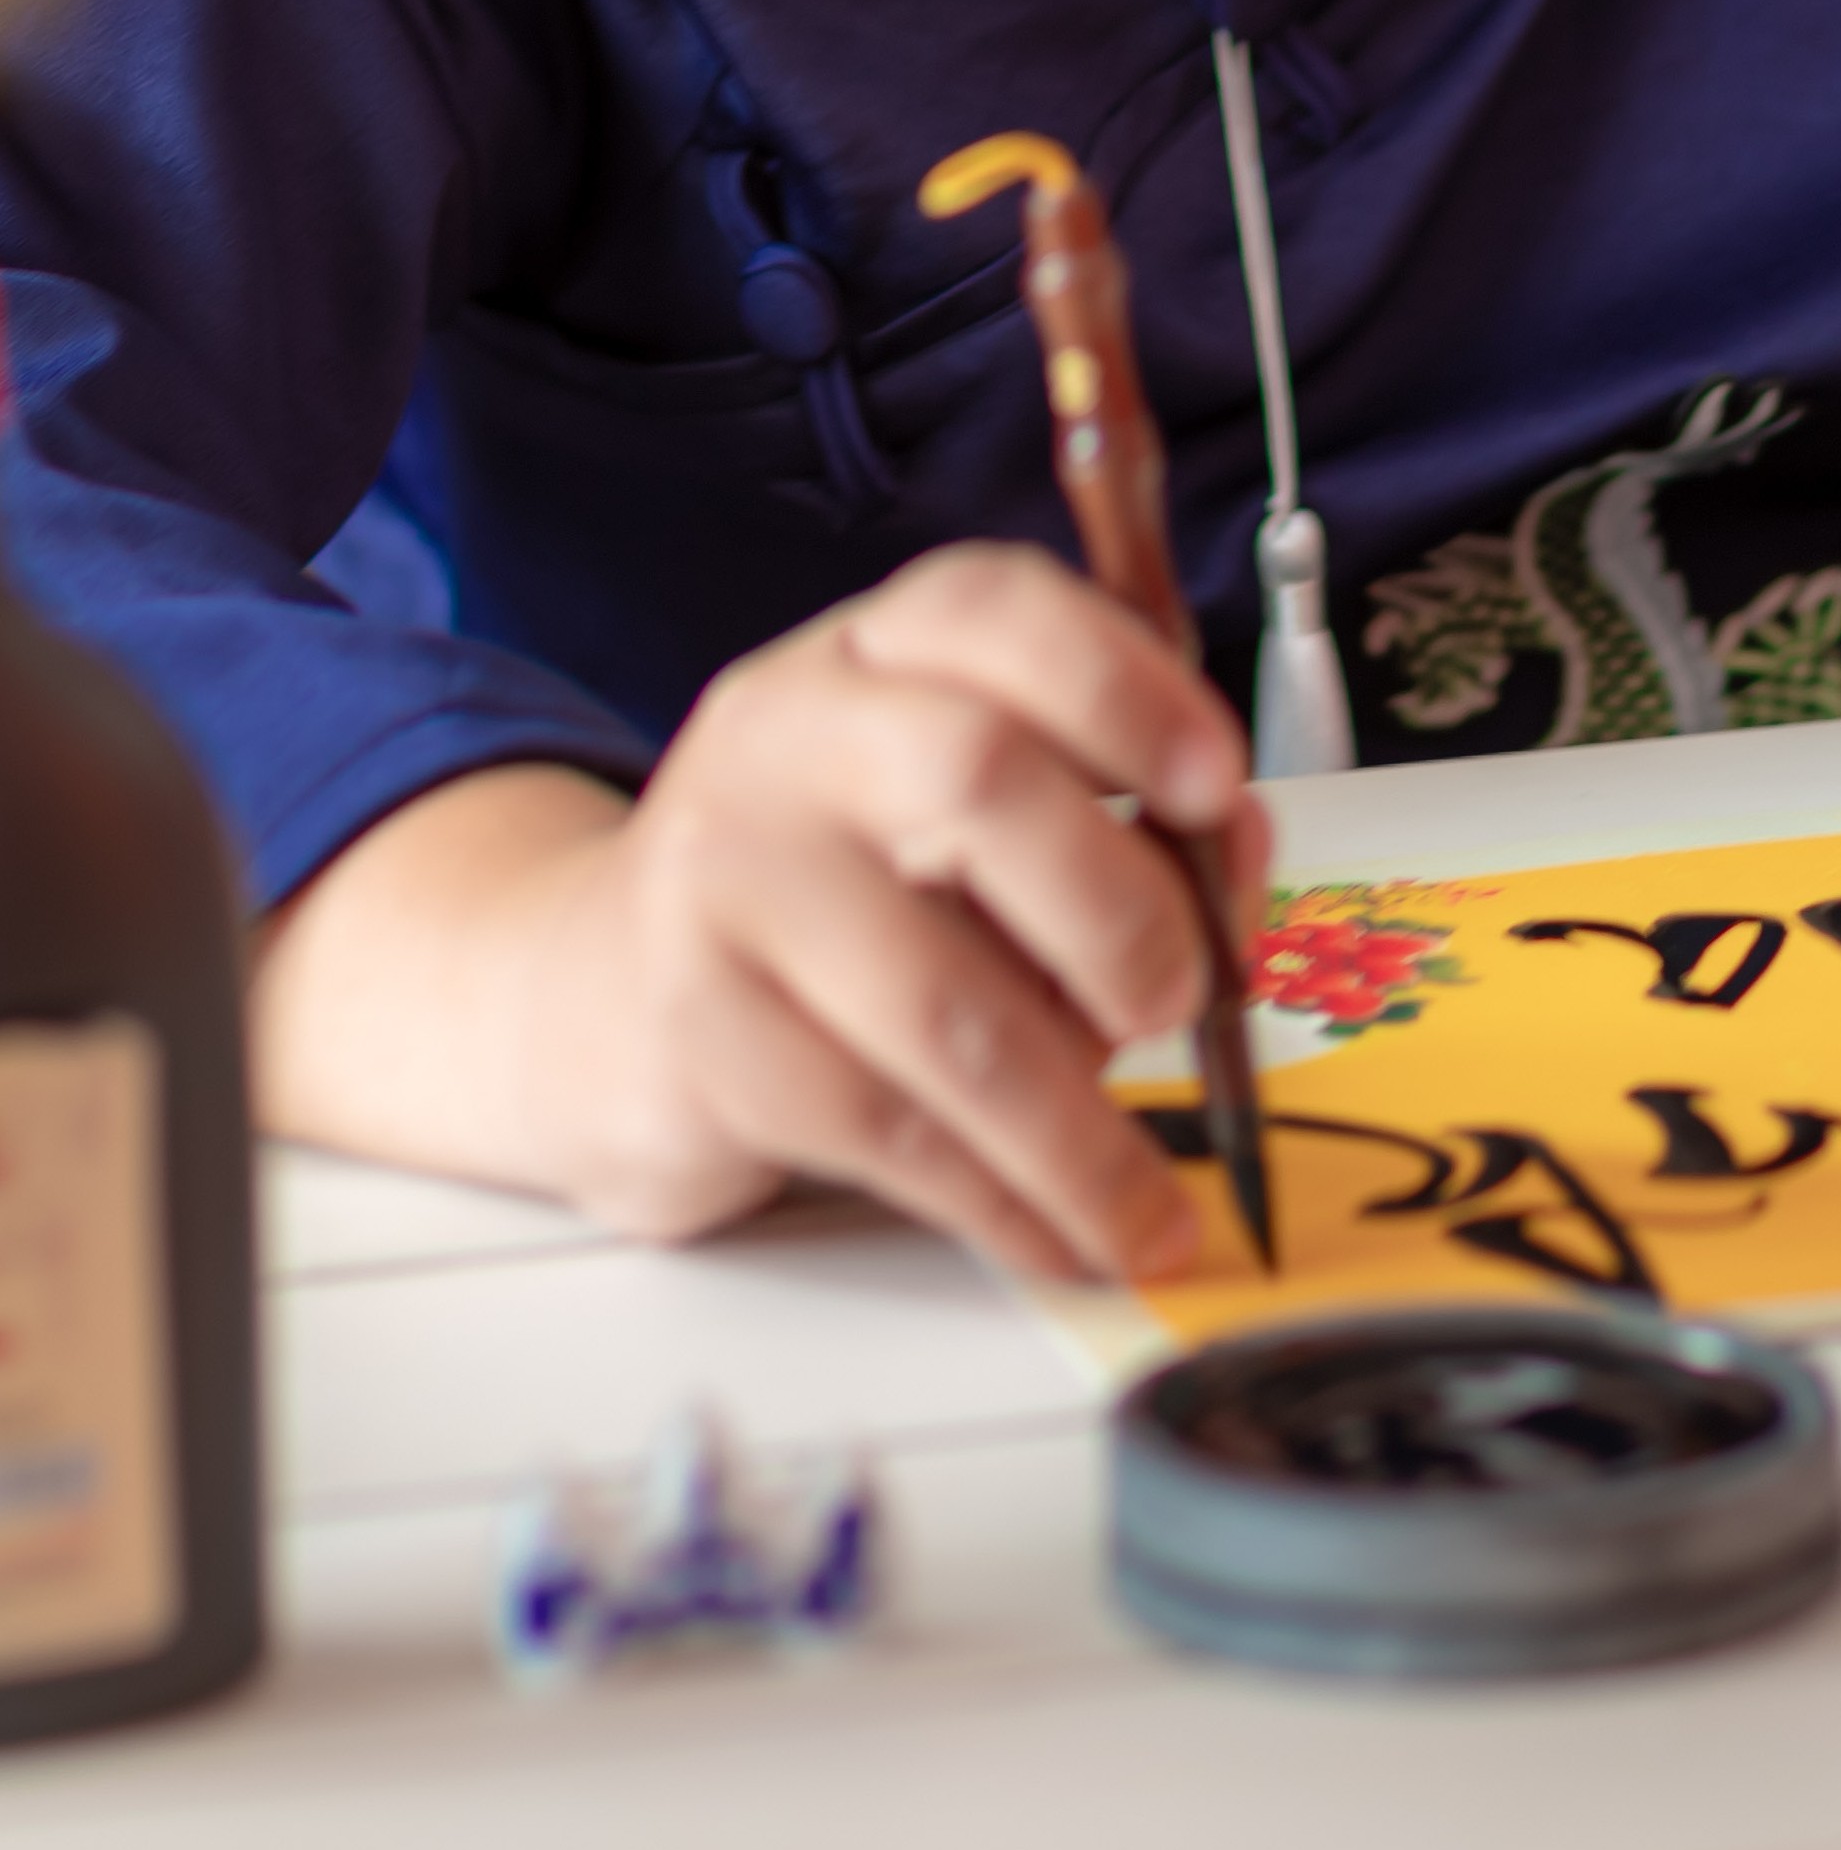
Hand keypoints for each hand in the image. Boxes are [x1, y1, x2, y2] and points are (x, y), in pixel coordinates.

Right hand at [253, 542, 1266, 1280]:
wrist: (599, 995)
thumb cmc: (844, 893)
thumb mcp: (974, 818)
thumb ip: (1119, 824)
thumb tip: (1232, 868)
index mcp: (883, 655)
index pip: (997, 610)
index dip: (1124, 688)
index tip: (1217, 785)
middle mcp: (793, 737)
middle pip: (975, 779)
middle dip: (1119, 911)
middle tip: (1184, 1001)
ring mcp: (727, 875)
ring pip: (940, 1004)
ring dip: (1079, 1129)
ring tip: (1150, 1208)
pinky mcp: (699, 1027)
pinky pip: (884, 1127)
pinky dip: (1000, 1202)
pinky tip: (1060, 1238)